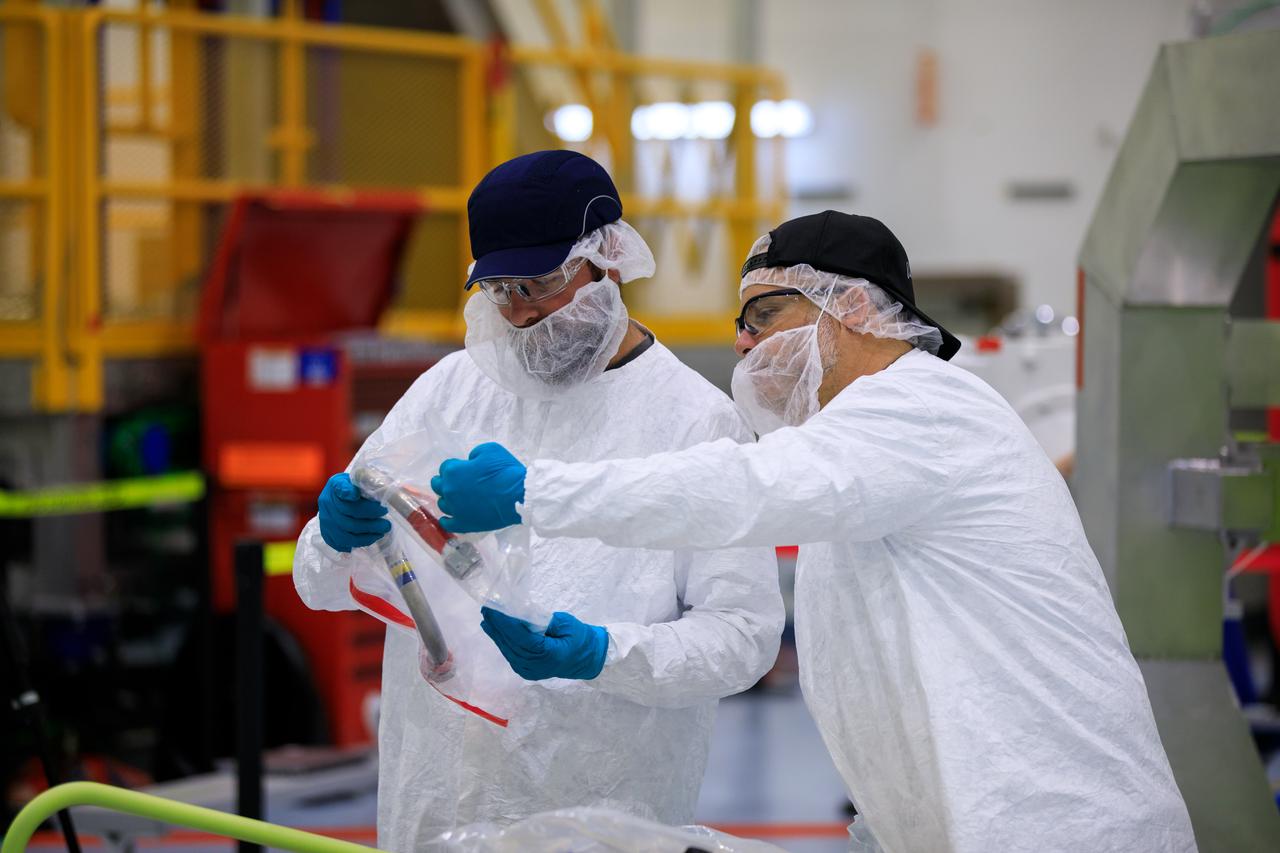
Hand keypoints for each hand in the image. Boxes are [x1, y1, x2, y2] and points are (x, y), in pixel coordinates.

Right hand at [317, 472, 390, 552]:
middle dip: (370, 522)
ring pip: (344, 533)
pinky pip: (340, 542)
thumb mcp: (359, 479)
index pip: (341, 489)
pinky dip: (357, 543)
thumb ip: (368, 481)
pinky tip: (370, 539)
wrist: (338, 496)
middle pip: (347, 516)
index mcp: (335, 485)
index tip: (359, 496)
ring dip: (366, 536)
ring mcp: (325, 518)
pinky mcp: (326, 531)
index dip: (349, 493)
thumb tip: (387, 489)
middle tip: (386, 524)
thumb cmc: (354, 487)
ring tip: (382, 532)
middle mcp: (327, 502)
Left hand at [430, 442, 525, 532]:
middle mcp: (449, 491)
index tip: (464, 468)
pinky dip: (447, 520)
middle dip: (446, 481)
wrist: (520, 496)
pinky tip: (450, 517)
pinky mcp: (464, 524)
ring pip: (442, 503)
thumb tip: (471, 462)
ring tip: (459, 498)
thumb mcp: (490, 450)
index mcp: (453, 471)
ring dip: (448, 499)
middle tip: (460, 482)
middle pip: (438, 485)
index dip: (456, 466)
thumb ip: (475, 454)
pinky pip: (447, 524)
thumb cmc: (506, 471)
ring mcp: (455, 509)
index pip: (445, 467)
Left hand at [480, 607, 607, 680]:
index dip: (506, 624)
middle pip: (511, 645)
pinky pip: (511, 655)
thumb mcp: (565, 623)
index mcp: (548, 655)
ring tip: (487, 617)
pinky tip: (495, 631)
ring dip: (497, 633)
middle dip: (497, 626)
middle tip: (486, 609)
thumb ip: (543, 620)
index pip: (522, 638)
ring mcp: (530, 671)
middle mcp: (536, 666)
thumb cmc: (581, 638)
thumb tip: (520, 613)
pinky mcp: (527, 671)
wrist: (589, 658)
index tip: (494, 609)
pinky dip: (503, 641)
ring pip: (509, 650)